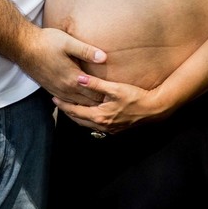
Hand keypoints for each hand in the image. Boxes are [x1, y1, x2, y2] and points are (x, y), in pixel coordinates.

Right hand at [20, 27, 106, 104]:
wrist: (22, 46)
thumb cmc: (46, 42)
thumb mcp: (68, 42)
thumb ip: (86, 51)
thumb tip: (104, 57)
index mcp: (72, 78)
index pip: (94, 94)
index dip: (106, 96)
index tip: (119, 98)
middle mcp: (65, 88)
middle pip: (87, 102)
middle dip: (100, 104)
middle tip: (114, 105)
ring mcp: (56, 90)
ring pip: (76, 105)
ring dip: (88, 106)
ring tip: (101, 108)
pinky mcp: (50, 88)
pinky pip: (66, 102)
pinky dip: (76, 105)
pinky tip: (81, 104)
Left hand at [51, 75, 168, 134]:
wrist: (154, 109)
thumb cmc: (135, 97)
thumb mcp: (115, 88)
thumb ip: (95, 84)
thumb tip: (78, 79)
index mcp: (99, 116)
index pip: (75, 111)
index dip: (63, 105)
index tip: (54, 98)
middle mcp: (102, 126)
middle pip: (78, 120)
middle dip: (67, 111)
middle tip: (58, 103)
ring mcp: (109, 129)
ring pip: (87, 124)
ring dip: (77, 116)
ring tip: (70, 107)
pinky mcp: (116, 129)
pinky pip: (96, 125)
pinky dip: (88, 119)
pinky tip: (88, 113)